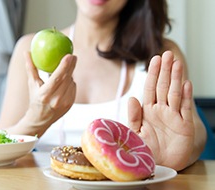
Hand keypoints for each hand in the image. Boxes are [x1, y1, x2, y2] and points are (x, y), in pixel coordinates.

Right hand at [24, 52, 76, 135]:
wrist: (40, 120)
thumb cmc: (34, 100)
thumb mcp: (31, 84)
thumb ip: (31, 68)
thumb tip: (27, 52)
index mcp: (45, 95)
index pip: (57, 78)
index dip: (64, 66)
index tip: (69, 55)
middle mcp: (56, 100)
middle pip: (67, 79)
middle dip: (71, 66)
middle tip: (73, 55)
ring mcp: (65, 103)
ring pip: (71, 82)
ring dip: (69, 74)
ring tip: (64, 71)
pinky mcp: (70, 104)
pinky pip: (73, 87)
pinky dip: (70, 82)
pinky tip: (64, 82)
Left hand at [128, 51, 194, 170]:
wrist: (158, 165)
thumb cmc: (145, 149)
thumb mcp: (135, 133)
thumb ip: (133, 116)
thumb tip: (132, 98)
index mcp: (147, 110)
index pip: (150, 88)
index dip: (153, 74)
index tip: (154, 59)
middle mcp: (161, 110)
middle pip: (163, 87)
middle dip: (165, 70)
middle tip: (167, 54)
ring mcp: (174, 116)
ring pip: (175, 93)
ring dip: (176, 78)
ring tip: (176, 63)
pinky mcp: (185, 126)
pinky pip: (185, 108)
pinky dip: (186, 96)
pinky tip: (186, 83)